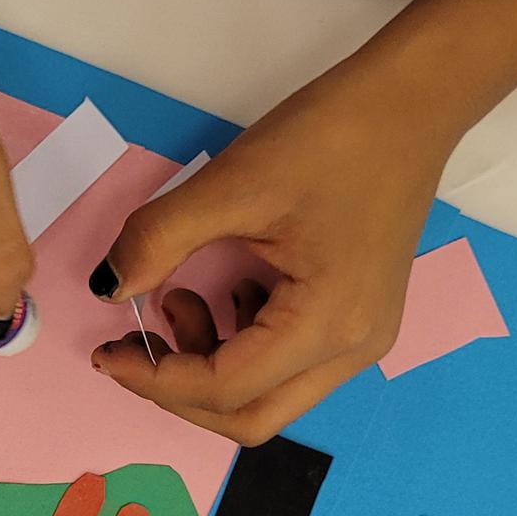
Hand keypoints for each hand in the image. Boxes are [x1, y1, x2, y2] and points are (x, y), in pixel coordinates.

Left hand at [88, 66, 440, 444]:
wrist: (412, 99)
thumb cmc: (331, 138)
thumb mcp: (230, 185)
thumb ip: (158, 241)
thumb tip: (108, 288)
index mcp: (328, 326)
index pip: (223, 389)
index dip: (153, 378)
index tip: (105, 349)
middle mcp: (352, 351)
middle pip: (249, 416)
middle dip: (178, 390)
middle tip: (134, 342)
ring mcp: (361, 339)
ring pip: (267, 395)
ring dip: (209, 364)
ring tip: (182, 295)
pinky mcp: (357, 319)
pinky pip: (287, 363)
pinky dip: (239, 344)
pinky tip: (229, 289)